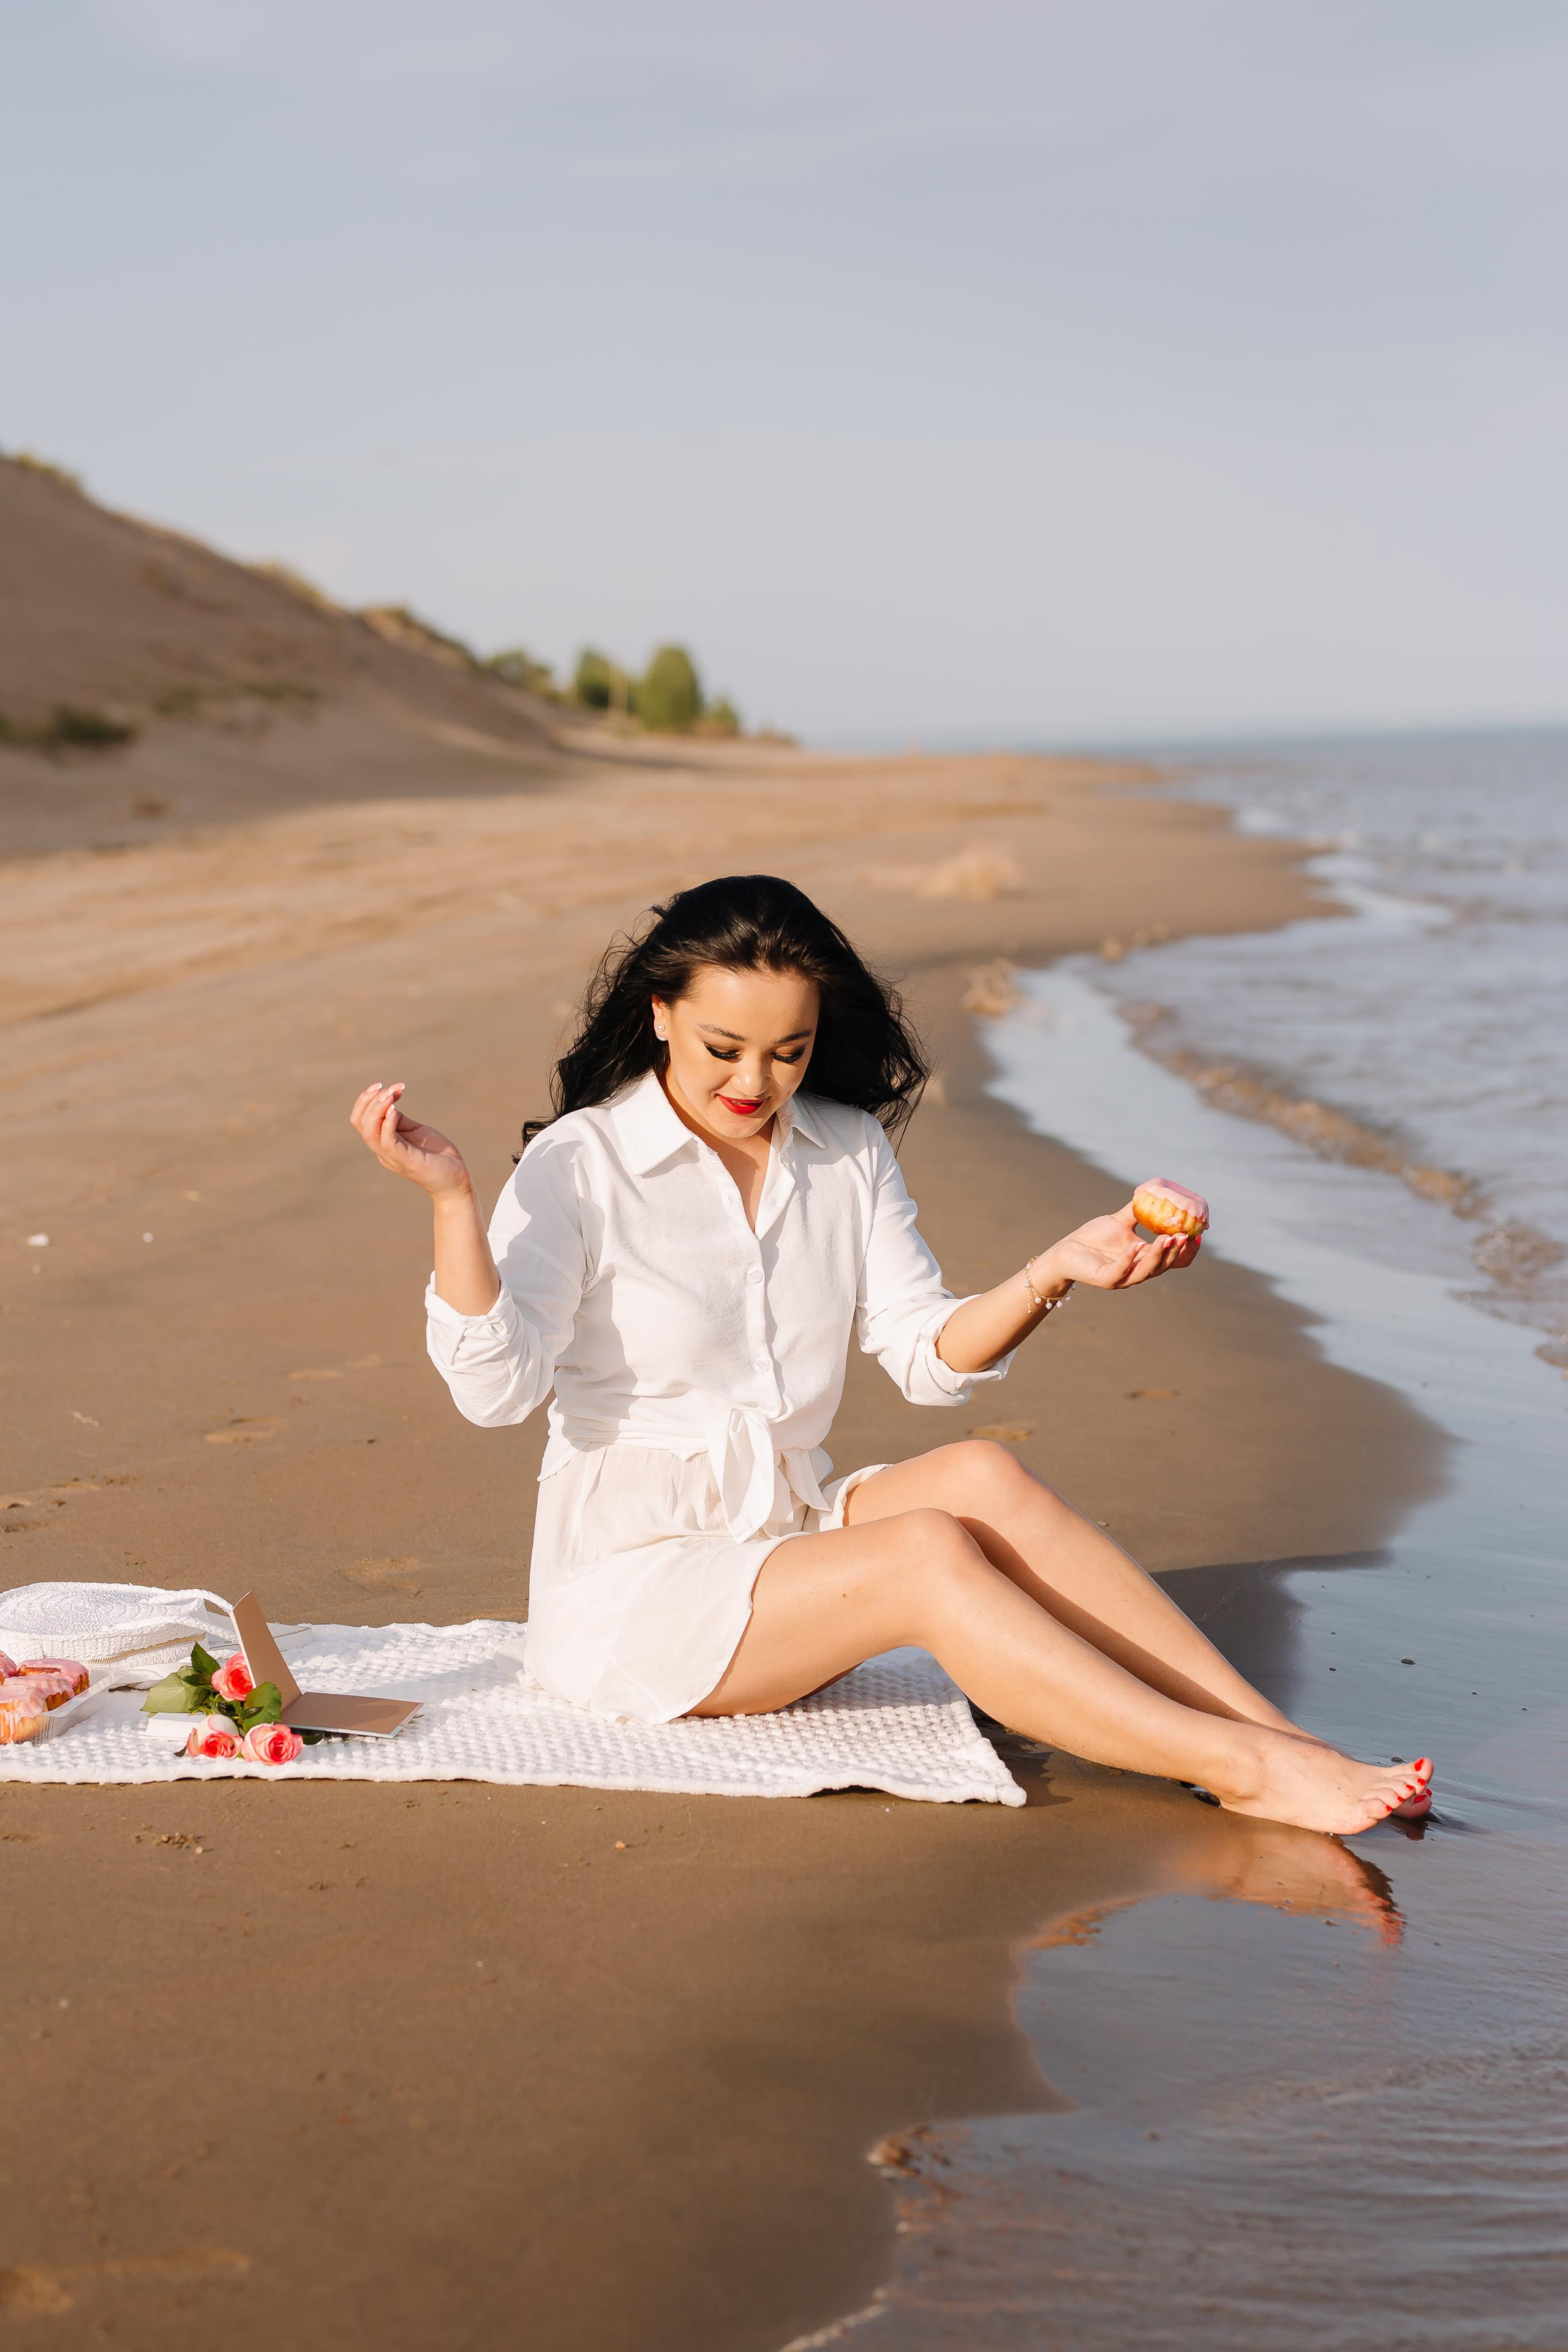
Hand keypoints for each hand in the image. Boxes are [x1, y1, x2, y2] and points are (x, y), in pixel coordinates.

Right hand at [349, 1082, 473, 1198]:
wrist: (457, 1180)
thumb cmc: (437, 1155)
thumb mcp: (415, 1131)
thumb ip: (400, 1120)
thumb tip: (388, 1104)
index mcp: (384, 1143)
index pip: (361, 1120)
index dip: (368, 1100)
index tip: (388, 1086)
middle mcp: (383, 1151)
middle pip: (360, 1123)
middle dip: (369, 1100)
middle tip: (390, 1088)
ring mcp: (393, 1157)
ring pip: (369, 1132)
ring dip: (377, 1108)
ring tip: (391, 1094)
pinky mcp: (406, 1161)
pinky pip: (387, 1142)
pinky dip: (387, 1124)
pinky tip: (394, 1110)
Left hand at [1037, 1202, 1201, 1292]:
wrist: (1067, 1250)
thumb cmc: (1094, 1237)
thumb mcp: (1121, 1221)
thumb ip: (1139, 1210)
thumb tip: (1156, 1191)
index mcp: (1145, 1259)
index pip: (1174, 1260)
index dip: (1187, 1250)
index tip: (1198, 1235)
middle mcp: (1137, 1271)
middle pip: (1165, 1266)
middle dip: (1176, 1251)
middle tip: (1184, 1235)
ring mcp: (1122, 1278)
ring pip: (1147, 1271)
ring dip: (1158, 1255)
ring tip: (1167, 1238)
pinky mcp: (1105, 1279)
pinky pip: (1120, 1272)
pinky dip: (1129, 1259)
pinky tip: (1136, 1245)